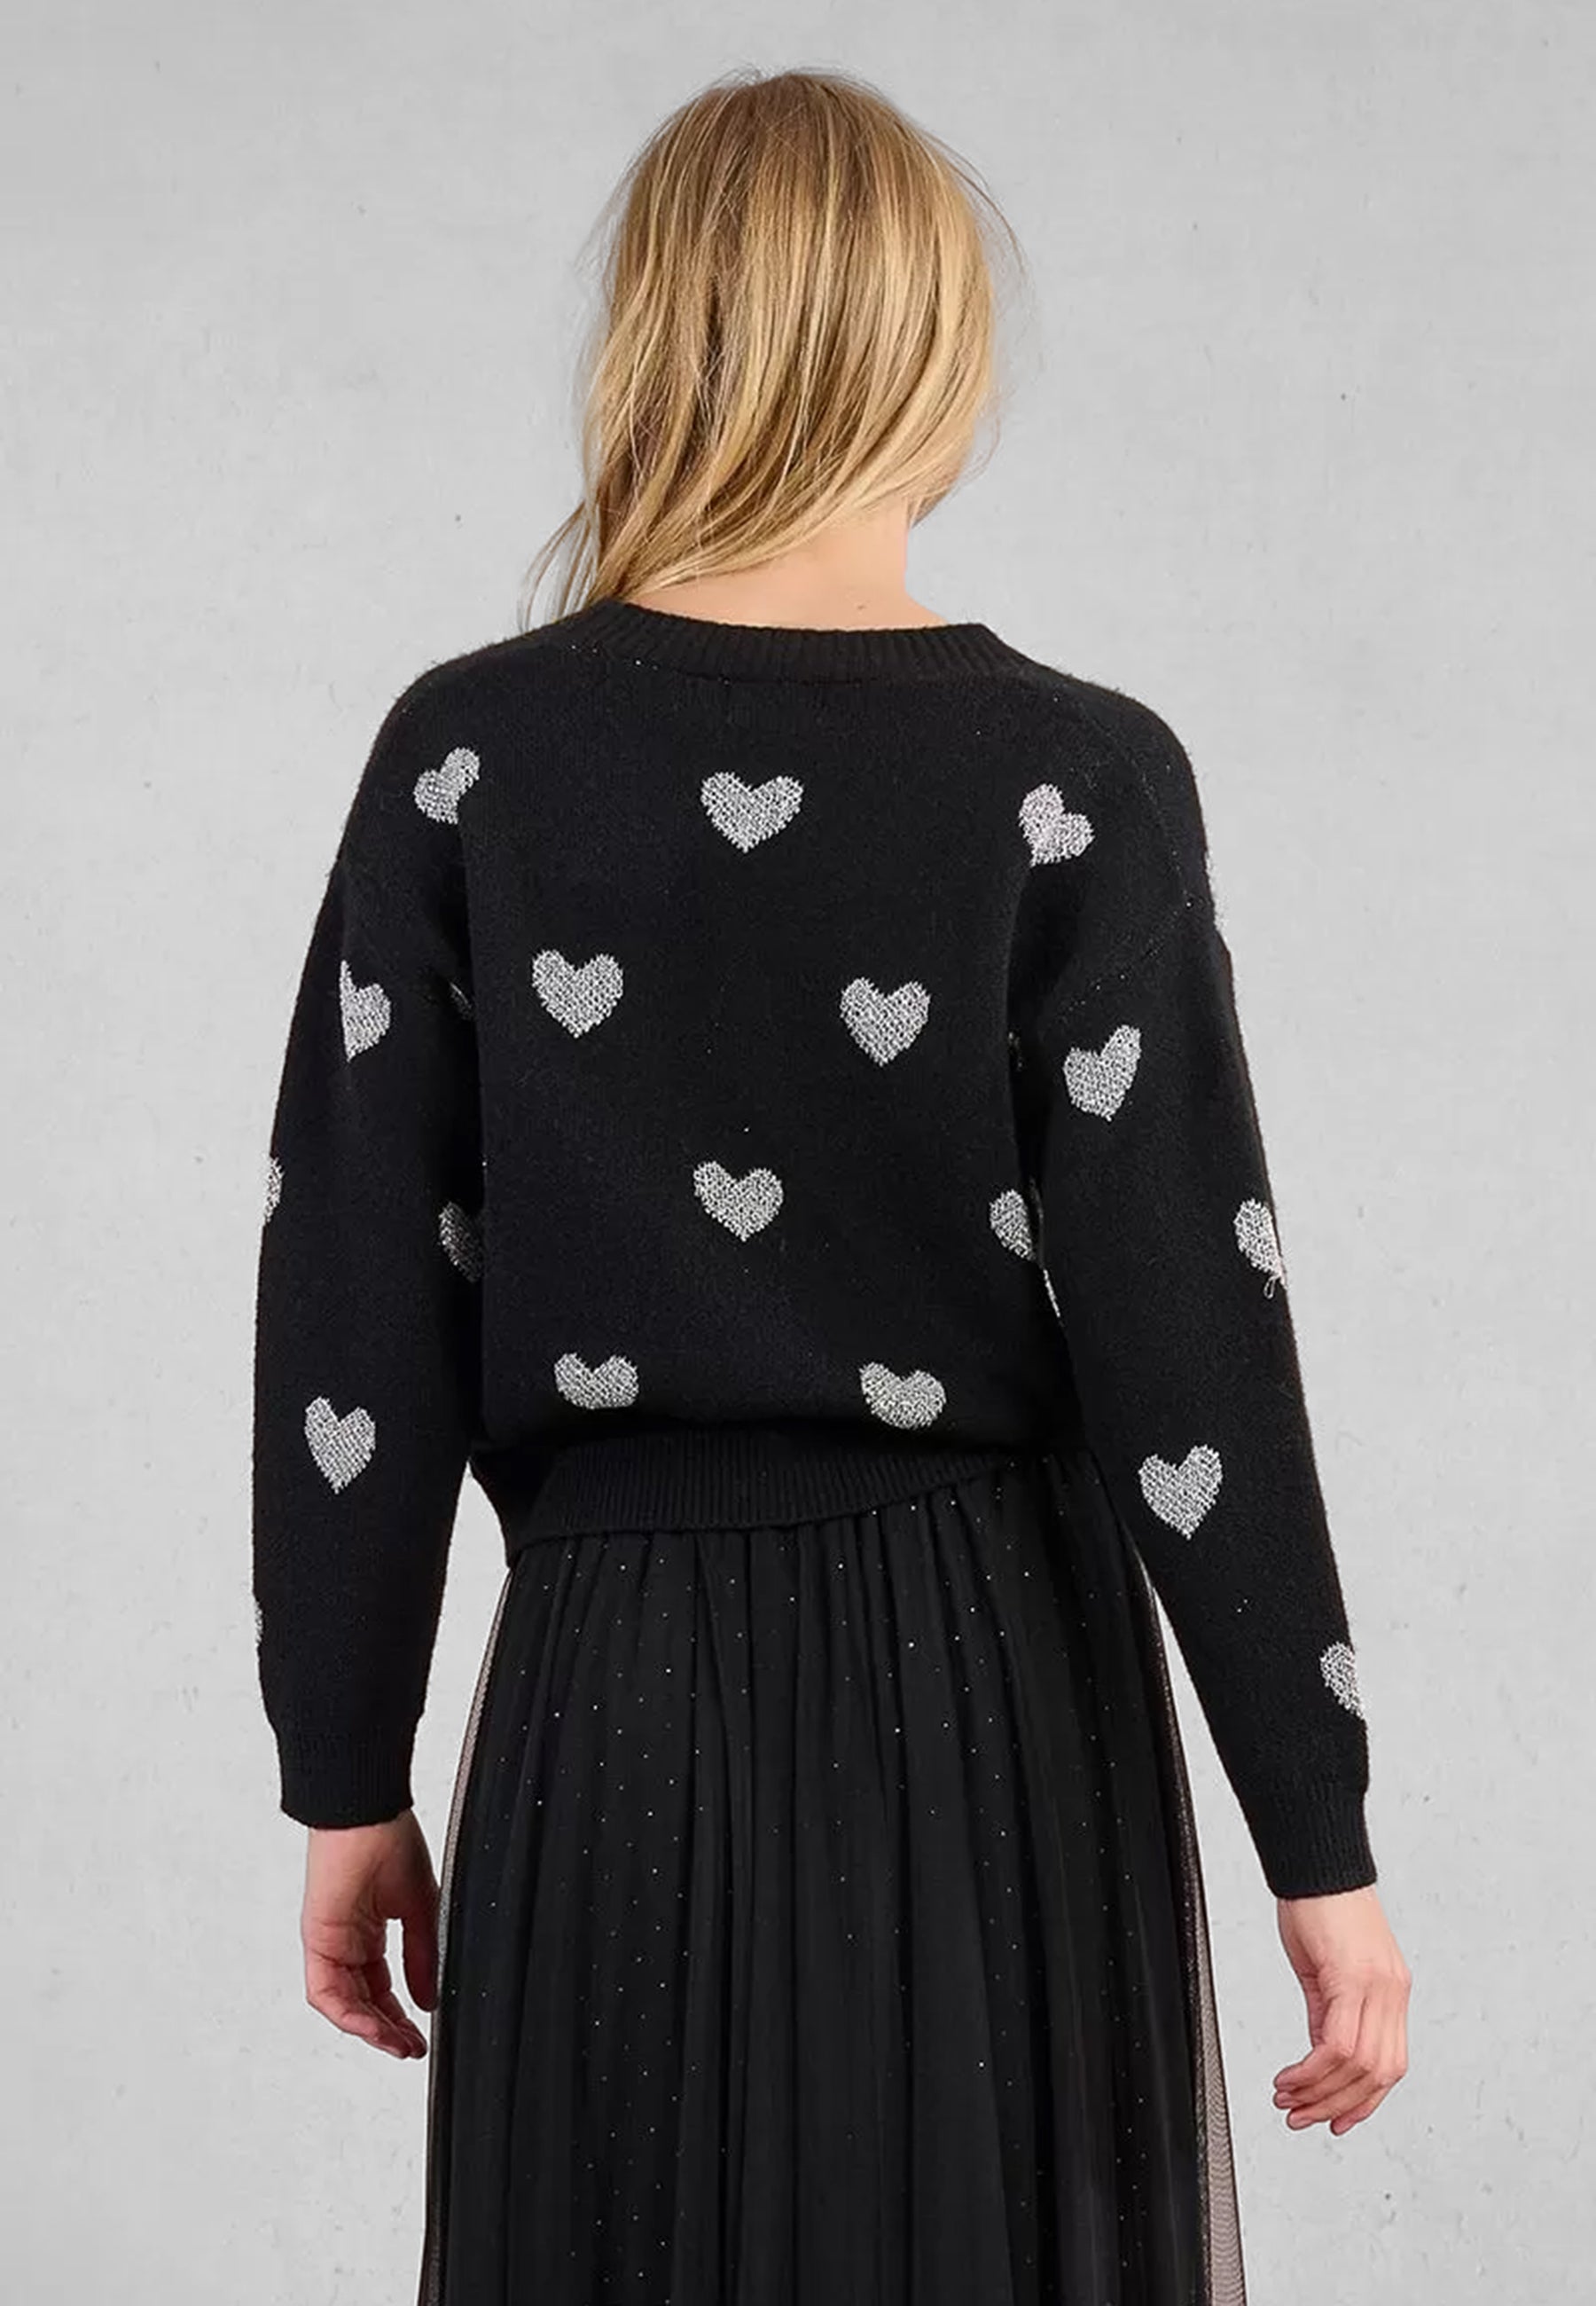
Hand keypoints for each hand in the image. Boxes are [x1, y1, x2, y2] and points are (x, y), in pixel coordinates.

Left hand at [301, 1810, 438, 2057]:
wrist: (368, 1810)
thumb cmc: (391, 1840)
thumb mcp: (421, 1907)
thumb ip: (422, 1957)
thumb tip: (427, 2000)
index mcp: (368, 1929)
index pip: (381, 1987)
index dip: (399, 2015)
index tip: (419, 2035)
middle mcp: (345, 1939)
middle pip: (362, 2001)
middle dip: (386, 2030)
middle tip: (409, 2048)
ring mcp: (328, 1941)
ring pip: (342, 2003)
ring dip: (369, 2028)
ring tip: (396, 2044)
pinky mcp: (316, 1938)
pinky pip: (325, 1991)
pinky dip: (348, 2013)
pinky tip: (373, 2025)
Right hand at [1273, 1883, 1409, 2134]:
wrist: (1316, 1861)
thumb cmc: (1321, 1904)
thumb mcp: (1329, 1968)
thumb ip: (1329, 2013)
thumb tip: (1322, 2054)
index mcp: (1391, 1991)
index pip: (1389, 2066)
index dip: (1364, 2103)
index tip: (1335, 2120)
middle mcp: (1392, 1992)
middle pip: (1377, 2074)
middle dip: (1337, 2105)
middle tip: (1302, 2115)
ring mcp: (1377, 1985)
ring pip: (1359, 2066)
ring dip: (1320, 2092)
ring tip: (1289, 2099)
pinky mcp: (1352, 1976)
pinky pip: (1337, 2042)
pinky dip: (1312, 2068)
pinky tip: (1291, 2074)